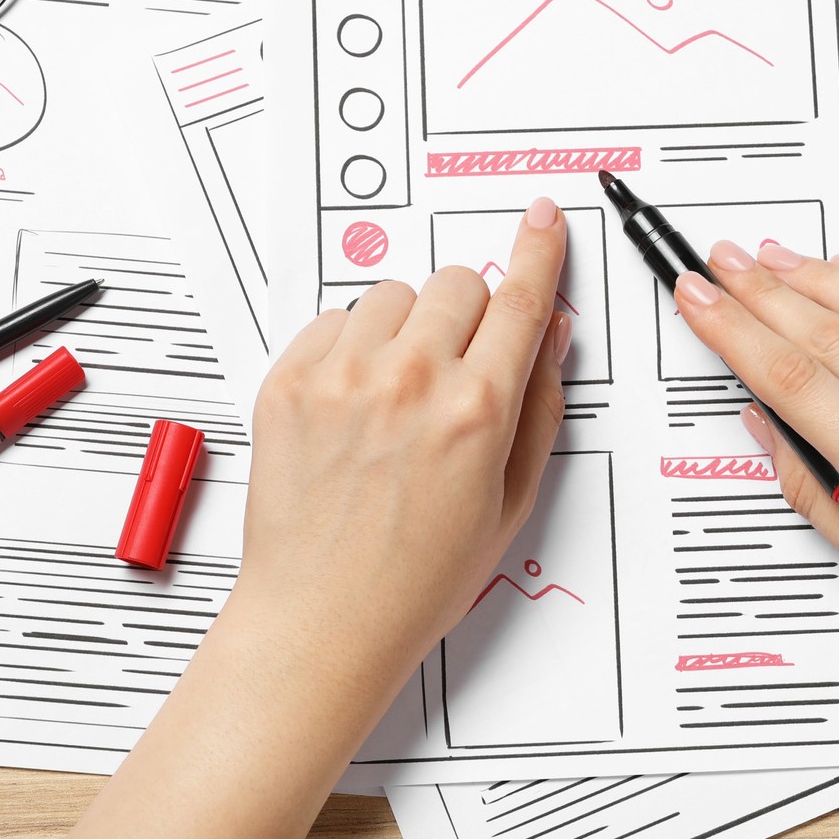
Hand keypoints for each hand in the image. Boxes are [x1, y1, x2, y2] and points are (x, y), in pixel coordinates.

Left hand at [239, 198, 572, 712]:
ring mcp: (343, 378)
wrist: (323, 619)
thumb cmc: (416, 577)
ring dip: (407, 327)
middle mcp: (410, 381)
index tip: (543, 220)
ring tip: (398, 393)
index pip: (521, 299)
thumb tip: (550, 336)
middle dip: (470, 313)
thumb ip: (538, 406)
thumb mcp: (509, 500)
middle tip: (458, 366)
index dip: (539, 250)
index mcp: (475, 410)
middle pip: (459, 282)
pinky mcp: (288, 383)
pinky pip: (332, 320)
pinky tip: (356, 403)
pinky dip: (350, 346)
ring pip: (394, 293)